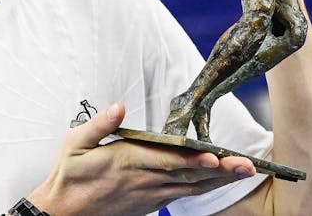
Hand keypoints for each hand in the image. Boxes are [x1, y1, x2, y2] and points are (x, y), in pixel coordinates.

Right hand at [26, 102, 254, 215]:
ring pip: (191, 187)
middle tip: (247, 165)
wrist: (64, 212)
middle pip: (188, 174)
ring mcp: (150, 195)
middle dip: (220, 170)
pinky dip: (203, 188)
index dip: (193, 158)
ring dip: (219, 180)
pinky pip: (183, 195)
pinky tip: (218, 181)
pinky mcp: (150, 204)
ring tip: (244, 171)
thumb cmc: (69, 175)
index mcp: (126, 161)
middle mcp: (144, 180)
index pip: (167, 160)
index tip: (214, 155)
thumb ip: (100, 125)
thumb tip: (119, 106)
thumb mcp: (75, 143)